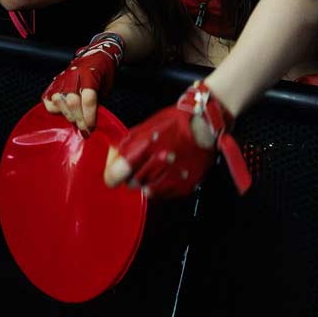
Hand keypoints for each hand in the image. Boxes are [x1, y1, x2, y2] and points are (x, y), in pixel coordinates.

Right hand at [42, 35, 123, 134]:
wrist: (96, 54)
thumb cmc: (104, 72)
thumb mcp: (106, 86)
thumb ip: (97, 101)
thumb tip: (90, 120)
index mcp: (90, 74)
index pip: (88, 98)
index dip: (89, 116)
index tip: (91, 127)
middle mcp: (74, 75)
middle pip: (72, 102)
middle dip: (79, 119)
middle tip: (85, 129)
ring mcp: (62, 78)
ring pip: (59, 101)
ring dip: (68, 115)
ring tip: (76, 121)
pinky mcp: (54, 82)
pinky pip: (49, 100)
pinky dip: (55, 109)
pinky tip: (64, 112)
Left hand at [104, 82, 250, 198]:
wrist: (205, 125)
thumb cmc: (174, 122)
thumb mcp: (146, 126)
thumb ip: (127, 145)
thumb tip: (112, 161)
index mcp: (147, 145)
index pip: (117, 173)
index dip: (113, 175)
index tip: (114, 175)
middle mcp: (160, 162)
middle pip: (132, 183)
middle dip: (133, 175)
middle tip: (142, 165)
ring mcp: (173, 176)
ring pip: (148, 191)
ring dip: (149, 182)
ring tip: (158, 168)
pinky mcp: (184, 186)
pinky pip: (164, 194)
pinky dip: (163, 186)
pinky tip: (169, 172)